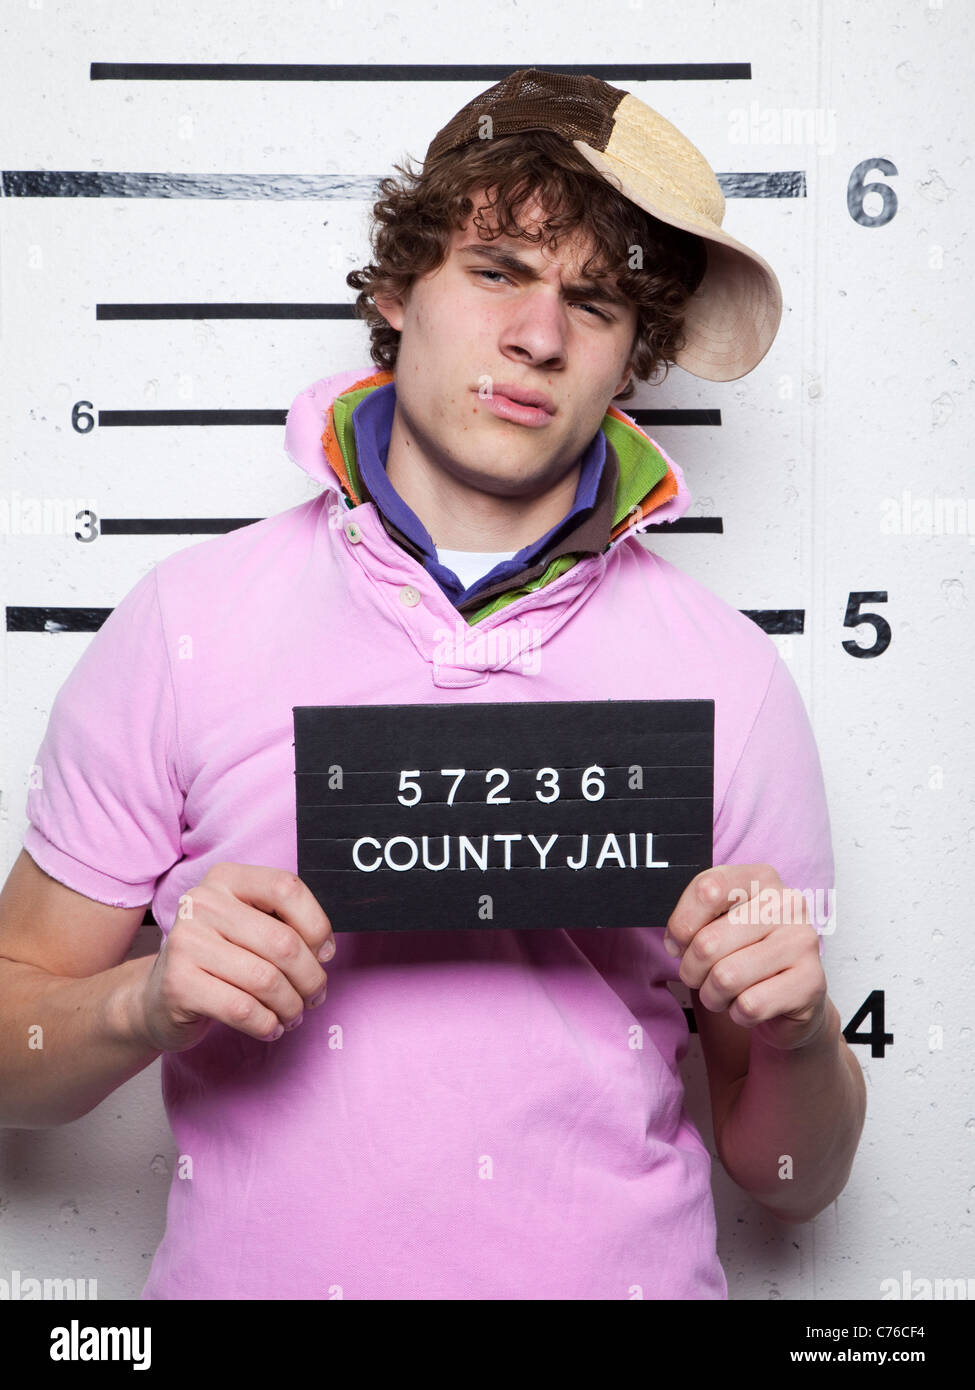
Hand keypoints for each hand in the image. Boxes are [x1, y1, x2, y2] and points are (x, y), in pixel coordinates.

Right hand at [137, 862, 334, 1051]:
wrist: (159, 997)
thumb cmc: (219, 959)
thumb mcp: (249, 926)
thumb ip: (285, 924)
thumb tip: (325, 951)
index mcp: (226, 878)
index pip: (287, 888)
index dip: (317, 925)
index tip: (324, 954)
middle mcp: (202, 903)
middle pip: (282, 942)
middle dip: (310, 978)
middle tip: (314, 996)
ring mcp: (186, 942)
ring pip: (266, 980)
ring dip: (291, 1006)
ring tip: (293, 1015)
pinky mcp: (178, 984)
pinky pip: (243, 1009)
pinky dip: (267, 1024)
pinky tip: (270, 1027)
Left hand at [664, 863, 827, 1050]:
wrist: (792, 997)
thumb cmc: (746, 954)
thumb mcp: (719, 925)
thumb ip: (694, 921)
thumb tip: (676, 942)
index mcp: (761, 879)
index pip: (706, 889)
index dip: (681, 924)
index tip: (679, 943)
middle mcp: (787, 904)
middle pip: (707, 942)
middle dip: (692, 971)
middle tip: (700, 977)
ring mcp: (803, 941)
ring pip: (726, 977)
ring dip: (713, 996)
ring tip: (725, 993)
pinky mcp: (811, 982)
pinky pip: (750, 1005)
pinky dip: (738, 1014)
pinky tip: (750, 1005)